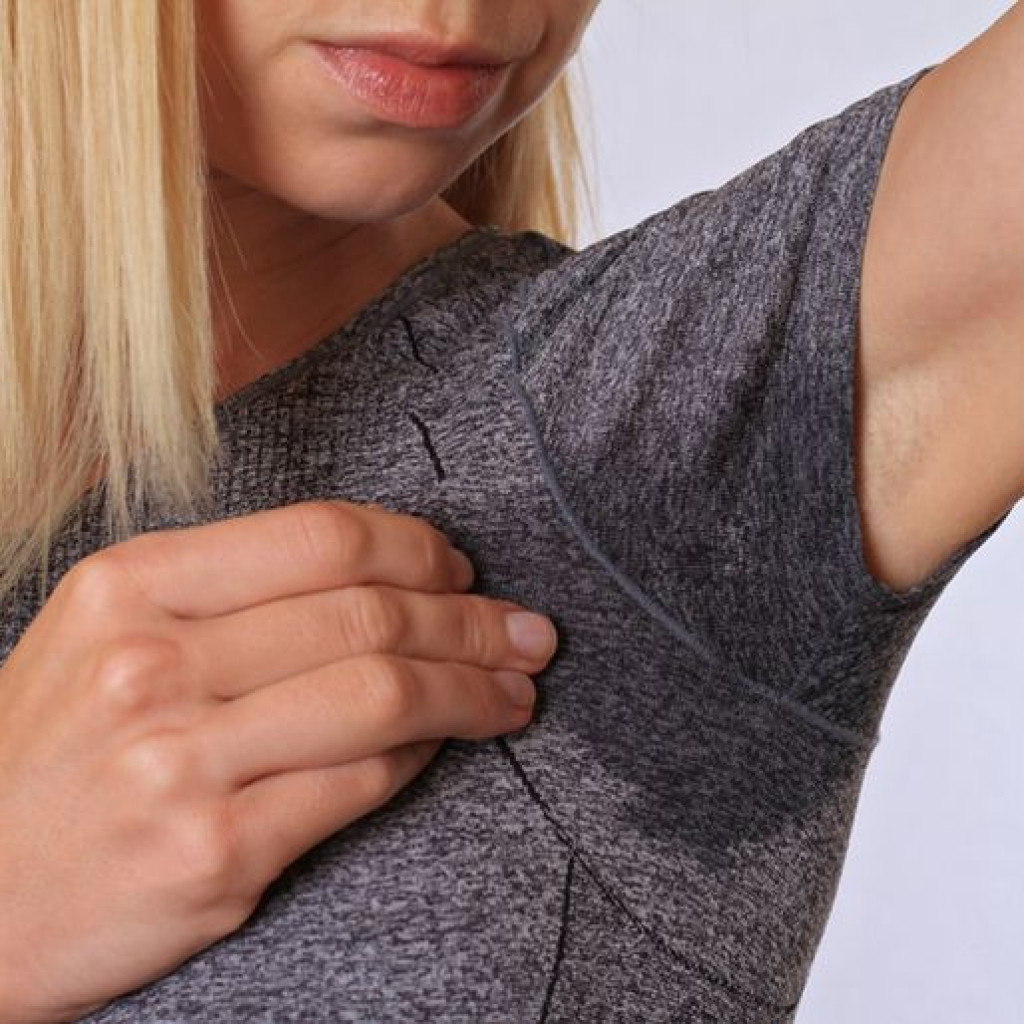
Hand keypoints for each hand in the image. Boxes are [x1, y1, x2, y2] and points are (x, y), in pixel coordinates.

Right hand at [0, 500, 555, 1023]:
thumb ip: (232, 596)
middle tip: (526, 634)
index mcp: (132, 586)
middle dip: (474, 622)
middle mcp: (152, 663)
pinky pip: (361, 783)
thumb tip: (384, 580)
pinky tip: (447, 745)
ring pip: (384, 695)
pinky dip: (424, 757)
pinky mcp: (212, 851)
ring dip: (473, 690)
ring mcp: (180, 760)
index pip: (323, 537)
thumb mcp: (108, 636)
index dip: (418, 549)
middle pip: (370, 615)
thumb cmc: (54, 753)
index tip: (462, 572)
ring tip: (515, 693)